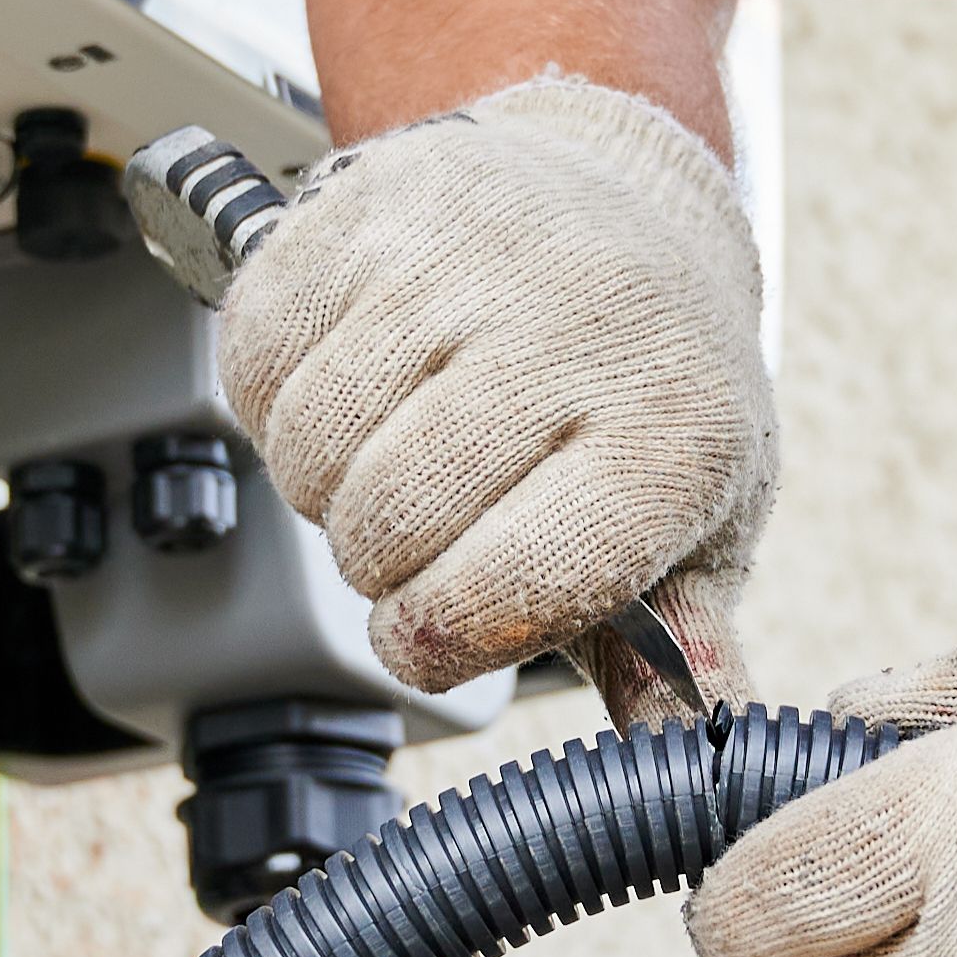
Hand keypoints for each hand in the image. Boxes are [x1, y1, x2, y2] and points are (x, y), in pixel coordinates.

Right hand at [218, 73, 773, 694]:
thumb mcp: (699, 518)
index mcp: (670, 436)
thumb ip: (679, 654)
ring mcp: (465, 257)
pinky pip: (256, 357)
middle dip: (382, 561)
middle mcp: (573, 330)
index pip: (496, 593)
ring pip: (309, 448)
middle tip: (430, 524)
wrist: (622, 194)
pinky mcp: (370, 207)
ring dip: (325, 482)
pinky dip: (276, 397)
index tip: (436, 630)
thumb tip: (688, 761)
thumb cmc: (652, 384)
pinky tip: (351, 382)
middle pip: (384, 525)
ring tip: (395, 450)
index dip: (437, 641)